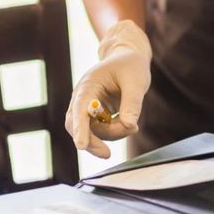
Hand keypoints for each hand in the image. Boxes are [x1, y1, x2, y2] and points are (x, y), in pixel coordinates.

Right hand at [65, 20, 151, 157]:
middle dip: (91, 142)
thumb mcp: (136, 82)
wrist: (128, 59)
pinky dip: (115, 132)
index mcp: (88, 86)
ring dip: (112, 134)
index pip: (80, 110)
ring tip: (133, 126)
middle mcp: (83, 98)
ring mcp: (87, 108)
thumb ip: (132, 104)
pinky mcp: (96, 115)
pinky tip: (129, 125)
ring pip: (92, 131)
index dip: (80, 128)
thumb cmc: (131, 67)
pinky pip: (101, 131)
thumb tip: (129, 126)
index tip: (81, 146)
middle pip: (77, 126)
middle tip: (107, 155)